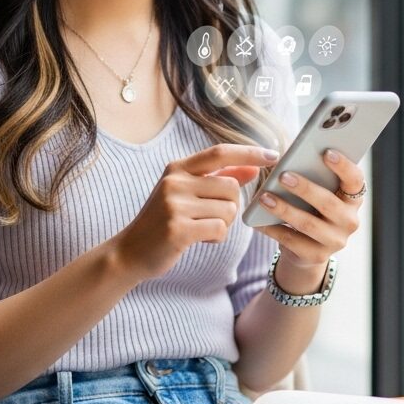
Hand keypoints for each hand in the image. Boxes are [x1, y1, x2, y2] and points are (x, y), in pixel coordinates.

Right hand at [108, 144, 279, 280]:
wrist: (130, 251)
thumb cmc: (163, 221)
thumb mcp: (186, 193)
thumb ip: (218, 179)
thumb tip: (251, 168)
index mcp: (178, 169)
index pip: (220, 152)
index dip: (249, 152)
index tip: (273, 154)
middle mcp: (175, 182)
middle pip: (231, 187)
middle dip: (231, 206)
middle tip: (212, 218)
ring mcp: (175, 205)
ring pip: (228, 210)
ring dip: (223, 224)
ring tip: (201, 228)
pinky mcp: (178, 229)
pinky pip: (220, 229)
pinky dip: (216, 237)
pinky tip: (199, 239)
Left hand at [255, 149, 363, 294]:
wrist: (308, 248)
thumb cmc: (311, 208)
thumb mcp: (317, 192)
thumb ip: (312, 175)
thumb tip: (289, 156)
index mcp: (353, 198)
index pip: (355, 180)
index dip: (344, 166)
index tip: (326, 152)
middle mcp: (350, 221)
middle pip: (328, 203)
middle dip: (305, 188)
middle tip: (283, 176)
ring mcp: (336, 241)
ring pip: (309, 224)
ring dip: (285, 209)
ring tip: (264, 197)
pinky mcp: (317, 256)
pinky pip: (293, 241)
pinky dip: (274, 229)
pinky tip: (259, 221)